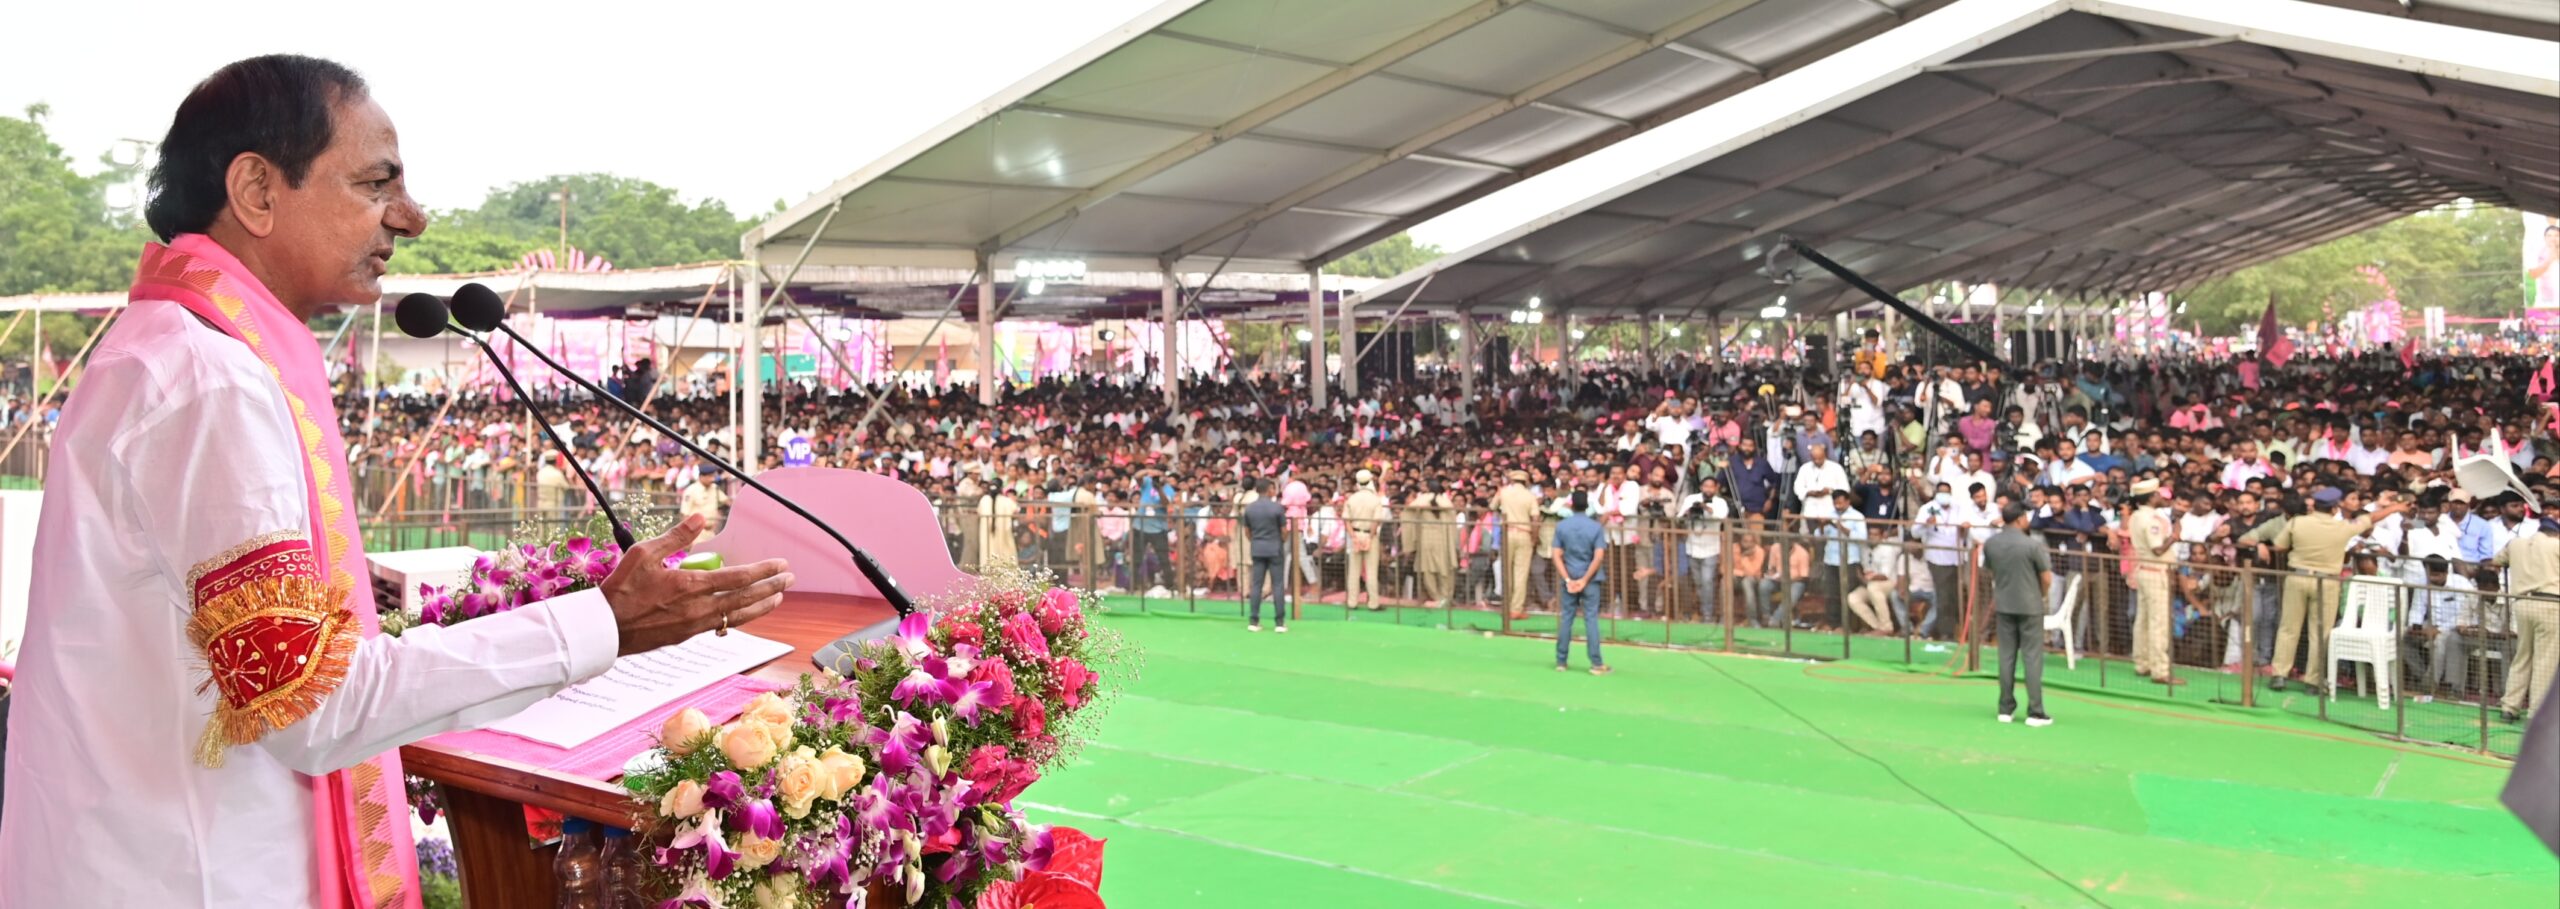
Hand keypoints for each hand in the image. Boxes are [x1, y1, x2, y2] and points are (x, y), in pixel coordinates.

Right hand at [599, 514, 794, 655]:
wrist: (605, 629)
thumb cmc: (621, 589)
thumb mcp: (644, 554)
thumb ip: (676, 537)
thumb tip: (699, 518)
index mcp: (691, 585)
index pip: (738, 578)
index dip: (763, 571)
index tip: (781, 564)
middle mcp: (698, 608)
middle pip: (745, 598)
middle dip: (771, 587)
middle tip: (790, 580)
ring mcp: (695, 625)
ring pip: (738, 617)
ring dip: (761, 607)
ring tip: (778, 598)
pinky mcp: (687, 636)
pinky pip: (722, 626)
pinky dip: (739, 618)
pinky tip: (745, 614)